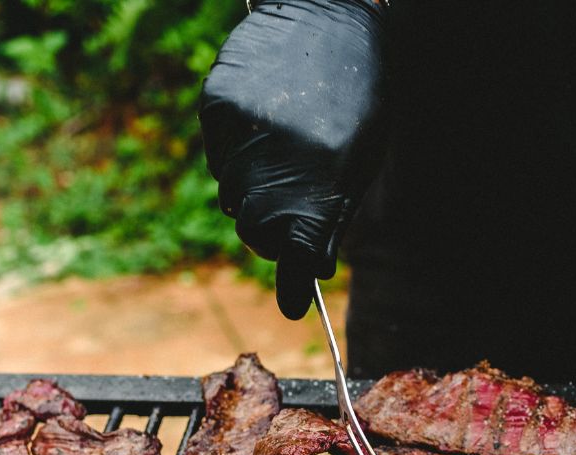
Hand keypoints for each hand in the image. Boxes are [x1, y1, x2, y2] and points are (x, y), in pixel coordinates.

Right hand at [200, 0, 385, 318]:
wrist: (331, 12)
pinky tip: (262, 125)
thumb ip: (332, 215)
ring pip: (230, 192)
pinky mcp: (215, 105)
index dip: (293, 279)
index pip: (296, 247)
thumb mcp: (360, 156)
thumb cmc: (358, 93)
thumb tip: (311, 271)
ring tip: (282, 152)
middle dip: (271, 231)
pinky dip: (236, 155)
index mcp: (322, 173)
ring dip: (252, 189)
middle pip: (254, 228)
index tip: (295, 304)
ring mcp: (240, 130)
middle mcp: (276, 156)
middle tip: (291, 213)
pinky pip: (218, 155)